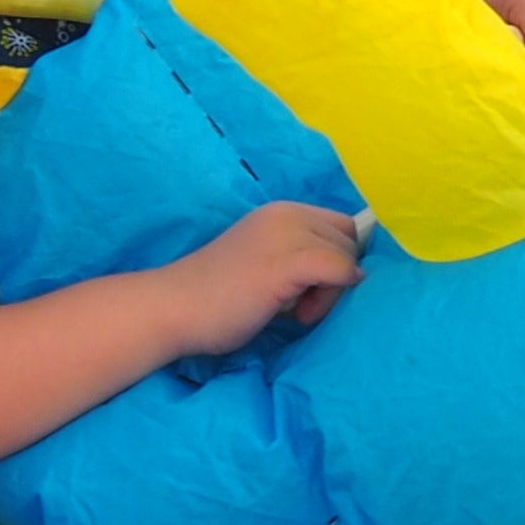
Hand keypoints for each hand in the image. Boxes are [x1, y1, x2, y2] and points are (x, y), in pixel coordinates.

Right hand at [158, 201, 367, 355]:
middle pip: (349, 241)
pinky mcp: (287, 262)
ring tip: (294, 311)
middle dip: (336, 276)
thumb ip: (302, 259)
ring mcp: (287, 235)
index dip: (336, 259)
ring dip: (331, 291)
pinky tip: (300, 312)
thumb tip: (353, 273)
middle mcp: (287, 214)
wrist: (170, 308)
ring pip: (348, 257)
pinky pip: (341, 270)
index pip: (340, 227)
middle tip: (299, 304)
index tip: (308, 288)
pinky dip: (332, 294)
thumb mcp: (268, 264)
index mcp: (281, 212)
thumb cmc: (216, 298)